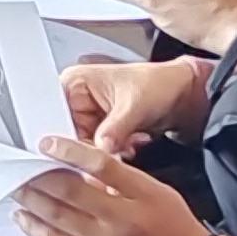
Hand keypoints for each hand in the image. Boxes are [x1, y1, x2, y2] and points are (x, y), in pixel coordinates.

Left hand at [12, 134, 210, 235]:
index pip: (100, 164)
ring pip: (58, 216)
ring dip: (32, 200)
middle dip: (39, 176)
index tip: (46, 143)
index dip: (69, 151)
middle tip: (19, 165)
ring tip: (16, 186)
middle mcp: (120, 217)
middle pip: (70, 191)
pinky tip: (23, 217)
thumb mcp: (156, 191)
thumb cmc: (176, 227)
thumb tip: (83, 169)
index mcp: (140, 193)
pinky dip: (36, 229)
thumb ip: (121, 179)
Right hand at [60, 54, 206, 158]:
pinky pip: (97, 151)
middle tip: (113, 148)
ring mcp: (87, 117)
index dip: (64, 134)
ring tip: (130, 139)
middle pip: (67, 135)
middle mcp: (75, 99)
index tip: (79, 148)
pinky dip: (115, 153)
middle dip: (92, 146)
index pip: (55, 114)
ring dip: (107, 151)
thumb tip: (100, 148)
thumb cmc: (158, 84)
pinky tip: (132, 142)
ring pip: (83, 147)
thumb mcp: (135, 105)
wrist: (181, 95)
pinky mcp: (99, 132)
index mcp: (74, 82)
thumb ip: (115, 128)